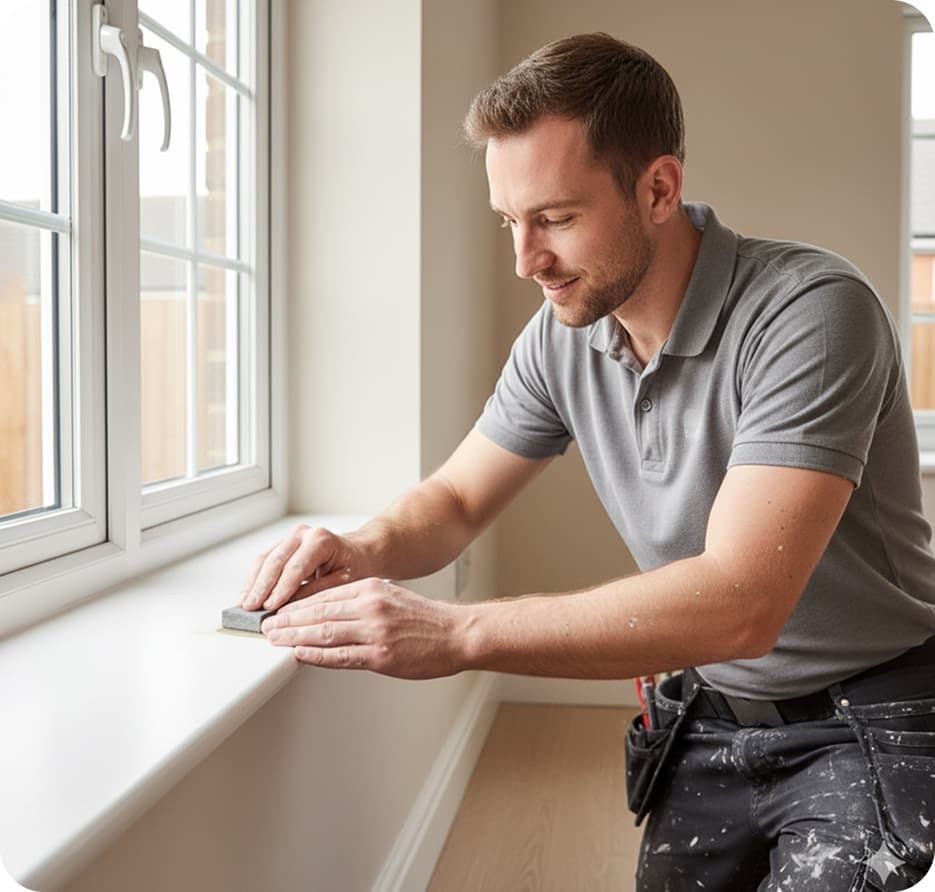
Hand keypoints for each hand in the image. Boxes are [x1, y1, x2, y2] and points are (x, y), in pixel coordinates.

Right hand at [240, 524, 369, 610]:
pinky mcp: (282, 545)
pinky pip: (264, 561)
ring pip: (265, 559)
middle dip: (261, 587)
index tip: (270, 607)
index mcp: (321, 540)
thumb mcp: (344, 582)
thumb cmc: (354, 566)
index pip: (295, 567)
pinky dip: (255, 579)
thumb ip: (317, 592)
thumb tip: (291, 606)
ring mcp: (290, 537)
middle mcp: (303, 534)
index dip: (280, 588)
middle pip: (275, 561)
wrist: (358, 553)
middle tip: (250, 608)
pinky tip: (249, 595)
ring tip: (244, 605)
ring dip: (253, 583)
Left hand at [260, 577, 464, 678]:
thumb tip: (328, 614)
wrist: (457, 634)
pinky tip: (300, 655)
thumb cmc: (426, 620)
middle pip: (319, 613)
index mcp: (372, 589)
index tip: (279, 611)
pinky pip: (340, 656)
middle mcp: (371, 607)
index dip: (297, 605)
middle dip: (288, 620)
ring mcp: (375, 632)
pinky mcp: (381, 656)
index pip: (324, 595)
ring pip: (324, 633)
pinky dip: (316, 656)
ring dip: (294, 638)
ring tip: (275, 640)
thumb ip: (361, 603)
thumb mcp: (391, 597)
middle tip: (266, 626)